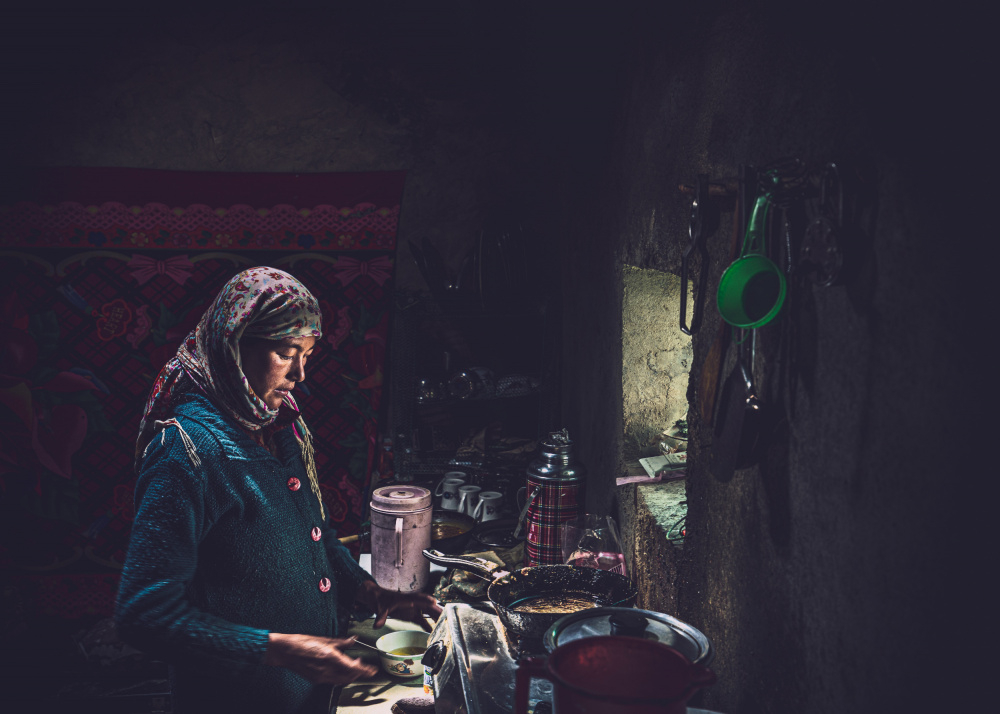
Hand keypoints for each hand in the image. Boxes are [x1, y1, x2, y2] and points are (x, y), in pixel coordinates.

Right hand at [263, 633, 377, 684]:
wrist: (285, 652)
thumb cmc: (302, 643)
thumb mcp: (324, 639)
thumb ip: (341, 642)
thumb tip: (353, 640)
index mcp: (329, 656)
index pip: (353, 667)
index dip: (365, 670)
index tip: (372, 670)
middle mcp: (326, 669)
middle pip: (349, 677)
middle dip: (359, 673)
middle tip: (365, 666)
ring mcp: (321, 676)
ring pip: (342, 680)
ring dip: (351, 675)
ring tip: (355, 667)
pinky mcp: (316, 679)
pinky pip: (333, 681)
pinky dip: (341, 677)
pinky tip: (342, 669)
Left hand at [357, 580, 442, 630]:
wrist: (379, 600)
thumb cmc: (381, 601)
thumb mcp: (381, 609)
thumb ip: (380, 617)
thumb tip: (377, 625)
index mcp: (406, 599)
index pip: (418, 598)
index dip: (426, 600)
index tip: (434, 602)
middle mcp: (413, 603)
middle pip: (427, 605)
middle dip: (436, 610)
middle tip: (446, 615)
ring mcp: (414, 609)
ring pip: (427, 613)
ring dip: (435, 618)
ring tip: (445, 623)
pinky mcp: (413, 616)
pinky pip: (423, 621)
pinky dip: (428, 626)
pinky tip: (433, 632)